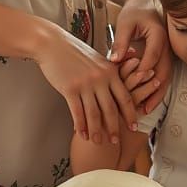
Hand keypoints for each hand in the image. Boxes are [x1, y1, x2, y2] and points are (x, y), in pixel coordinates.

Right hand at [34, 26, 137, 144]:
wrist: (53, 44)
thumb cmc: (75, 51)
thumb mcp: (97, 59)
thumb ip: (110, 71)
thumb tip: (123, 79)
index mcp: (110, 71)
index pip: (124, 97)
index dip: (130, 114)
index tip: (133, 127)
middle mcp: (100, 79)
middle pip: (111, 108)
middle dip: (114, 127)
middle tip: (116, 141)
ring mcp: (85, 84)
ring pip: (94, 114)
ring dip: (97, 131)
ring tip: (98, 143)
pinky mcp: (70, 88)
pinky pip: (77, 112)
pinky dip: (80, 126)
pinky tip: (82, 135)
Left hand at [109, 0, 170, 112]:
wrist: (145, 2)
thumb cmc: (134, 11)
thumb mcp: (125, 23)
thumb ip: (120, 41)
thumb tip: (114, 61)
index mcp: (158, 34)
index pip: (153, 55)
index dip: (144, 71)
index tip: (134, 84)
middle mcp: (166, 45)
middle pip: (164, 71)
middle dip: (155, 91)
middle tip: (144, 107)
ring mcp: (167, 52)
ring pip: (165, 76)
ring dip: (157, 94)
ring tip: (146, 109)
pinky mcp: (163, 56)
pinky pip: (161, 74)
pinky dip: (155, 88)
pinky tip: (146, 100)